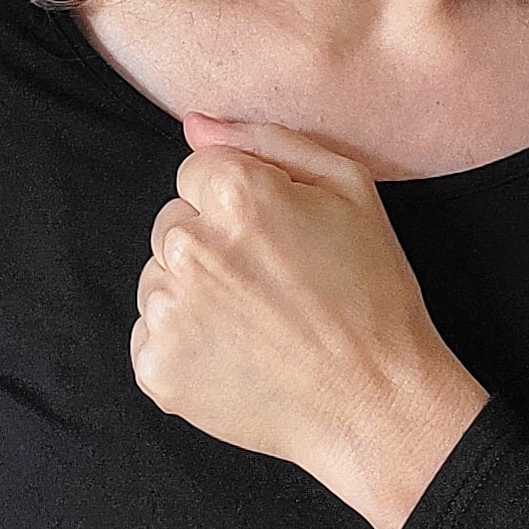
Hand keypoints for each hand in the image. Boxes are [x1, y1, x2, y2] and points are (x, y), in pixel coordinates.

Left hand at [131, 111, 490, 528]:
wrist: (377, 404)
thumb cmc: (372, 290)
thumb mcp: (347, 187)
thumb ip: (265, 140)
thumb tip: (192, 124)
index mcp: (233, 193)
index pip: (196, 173)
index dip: (239, 202)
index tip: (274, 237)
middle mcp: (190, 246)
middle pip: (173, 223)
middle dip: (211, 244)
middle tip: (269, 283)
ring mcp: (169, 312)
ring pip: (159, 278)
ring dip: (193, 293)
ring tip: (256, 323)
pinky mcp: (157, 367)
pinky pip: (151, 336)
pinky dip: (184, 345)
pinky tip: (236, 356)